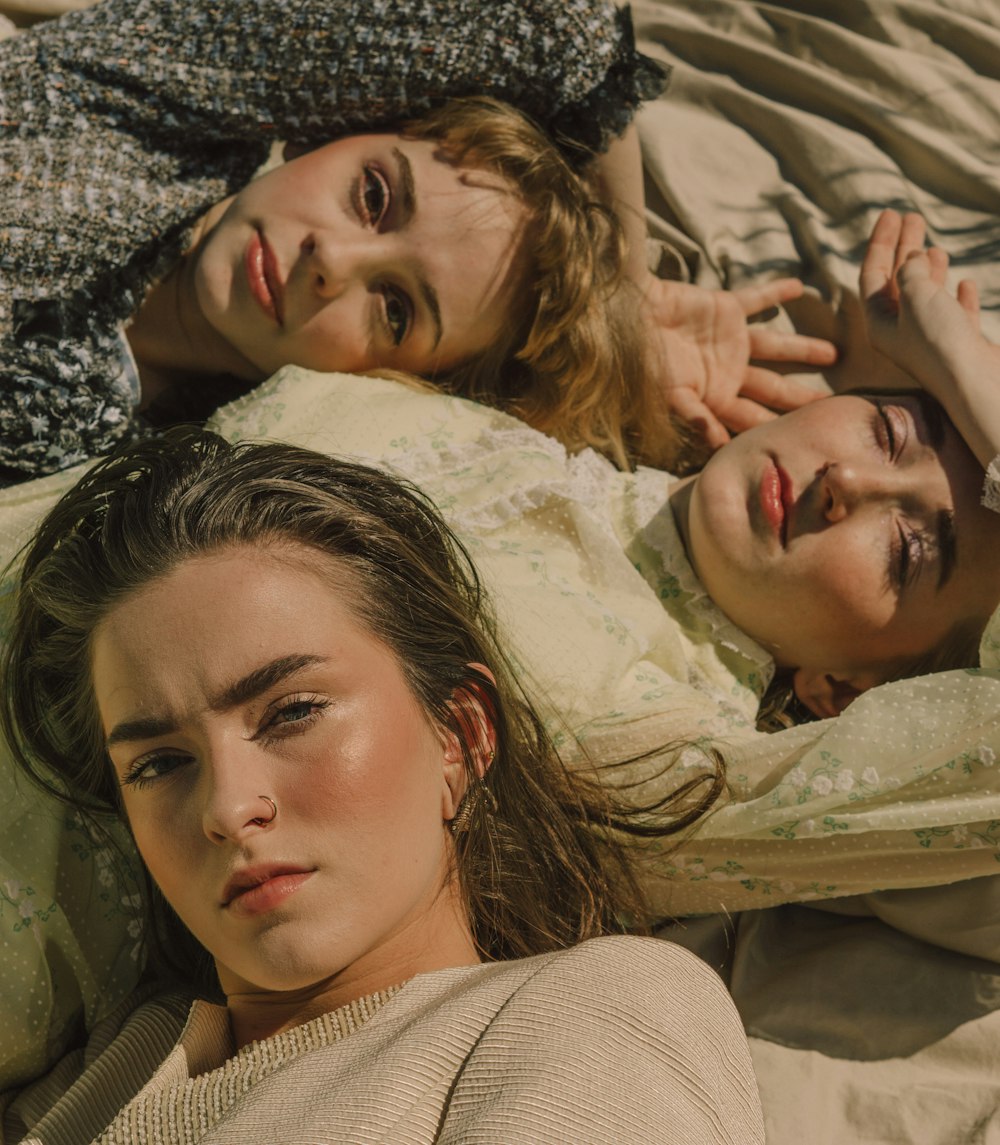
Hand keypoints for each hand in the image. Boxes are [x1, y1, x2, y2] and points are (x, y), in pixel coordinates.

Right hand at [641, 275, 836, 450]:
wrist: (627, 317)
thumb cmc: (643, 360)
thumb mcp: (668, 393)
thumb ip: (694, 417)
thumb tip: (718, 446)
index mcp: (713, 397)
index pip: (751, 417)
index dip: (774, 426)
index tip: (804, 436)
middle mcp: (726, 372)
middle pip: (772, 387)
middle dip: (799, 396)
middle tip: (830, 404)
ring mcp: (728, 340)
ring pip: (774, 346)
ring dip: (802, 348)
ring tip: (833, 352)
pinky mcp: (725, 308)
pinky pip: (756, 299)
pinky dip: (776, 292)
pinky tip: (799, 287)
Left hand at [859, 209, 993, 394]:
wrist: (975, 383)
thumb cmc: (940, 341)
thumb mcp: (916, 296)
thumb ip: (909, 272)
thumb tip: (913, 258)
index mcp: (880, 324)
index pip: (872, 275)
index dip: (881, 242)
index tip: (892, 212)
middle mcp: (901, 333)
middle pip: (897, 283)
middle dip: (904, 249)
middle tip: (914, 217)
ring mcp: (931, 340)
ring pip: (926, 299)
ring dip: (929, 272)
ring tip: (934, 249)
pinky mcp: (960, 346)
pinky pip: (955, 317)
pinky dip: (959, 298)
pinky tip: (966, 284)